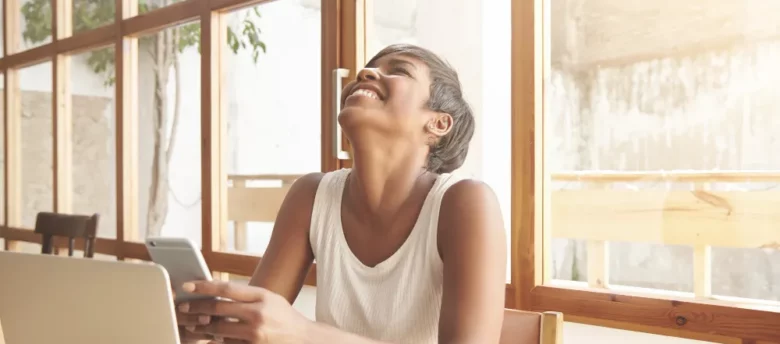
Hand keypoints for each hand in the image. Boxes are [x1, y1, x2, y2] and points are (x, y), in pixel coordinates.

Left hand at [177, 281, 310, 343]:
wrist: (304, 339)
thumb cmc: (285, 318)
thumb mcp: (269, 299)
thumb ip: (246, 296)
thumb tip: (217, 293)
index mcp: (262, 296)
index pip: (226, 288)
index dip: (204, 286)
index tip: (188, 286)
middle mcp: (258, 314)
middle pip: (218, 309)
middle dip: (196, 308)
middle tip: (183, 307)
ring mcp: (255, 333)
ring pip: (218, 330)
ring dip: (204, 328)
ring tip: (194, 324)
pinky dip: (217, 341)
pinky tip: (212, 338)